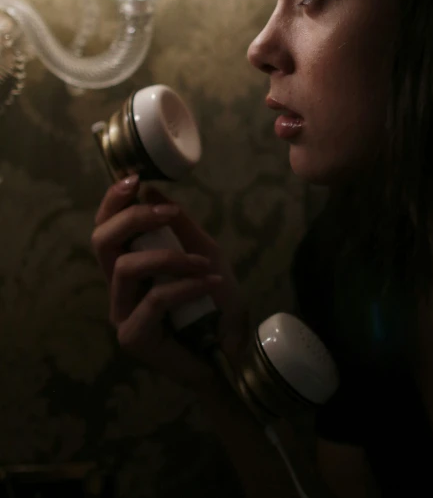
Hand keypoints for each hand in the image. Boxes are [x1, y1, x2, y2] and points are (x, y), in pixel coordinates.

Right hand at [91, 175, 249, 392]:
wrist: (232, 353)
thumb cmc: (215, 304)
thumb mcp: (203, 254)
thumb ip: (178, 226)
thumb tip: (149, 189)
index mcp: (129, 266)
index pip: (106, 228)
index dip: (112, 202)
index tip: (134, 179)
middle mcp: (118, 288)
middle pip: (101, 242)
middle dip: (133, 218)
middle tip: (169, 214)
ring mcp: (122, 314)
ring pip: (127, 268)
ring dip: (171, 258)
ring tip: (206, 264)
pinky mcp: (133, 337)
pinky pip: (153, 299)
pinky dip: (186, 286)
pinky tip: (212, 284)